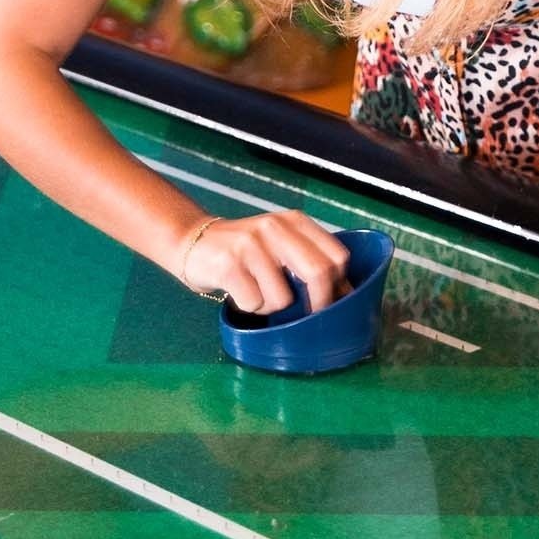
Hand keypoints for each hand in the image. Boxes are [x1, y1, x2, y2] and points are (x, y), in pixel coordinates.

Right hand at [178, 210, 350, 313]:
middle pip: (318, 273)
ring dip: (271, 307)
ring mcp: (251, 244)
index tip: (332, 303)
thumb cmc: (246, 251)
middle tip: (308, 316)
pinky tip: (239, 293)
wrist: (194, 240)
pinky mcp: (229, 264)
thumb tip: (345, 295)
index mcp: (295, 221)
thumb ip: (310, 260)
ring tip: (256, 292)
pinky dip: (249, 307)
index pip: (337, 255)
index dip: (340, 285)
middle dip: (319, 304)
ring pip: (283, 298)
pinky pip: (254, 303)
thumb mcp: (281, 243)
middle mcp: (275, 227)